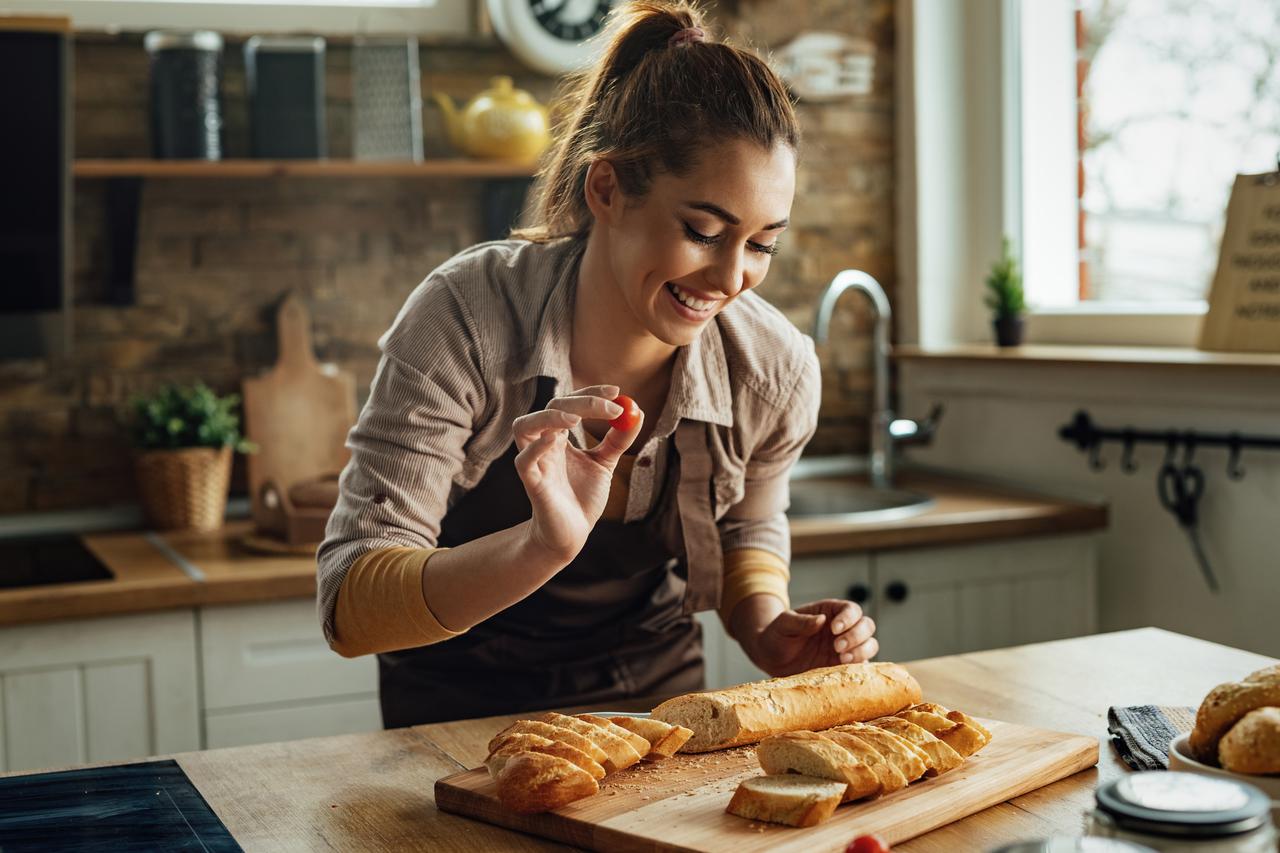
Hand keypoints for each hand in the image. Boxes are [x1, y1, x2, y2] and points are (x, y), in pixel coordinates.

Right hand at [512, 384, 642, 564]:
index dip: (590, 393)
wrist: (572, 533)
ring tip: (576, 418)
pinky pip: (524, 462)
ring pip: (524, 426)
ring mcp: (536, 463)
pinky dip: (535, 448)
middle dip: (582, 402)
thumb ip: (618, 439)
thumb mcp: (604, 463)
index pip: (569, 402)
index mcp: (559, 435)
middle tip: (613, 407)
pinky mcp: (532, 484)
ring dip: (549, 417)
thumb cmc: (582, 497)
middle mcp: (543, 444)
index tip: (616, 391)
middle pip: (552, 408)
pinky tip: (553, 440)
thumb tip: (636, 412)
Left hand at [745, 599, 877, 676]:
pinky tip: (844, 669)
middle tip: (837, 647)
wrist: (771, 658)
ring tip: (842, 659)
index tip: (834, 629)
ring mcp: (845, 648)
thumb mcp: (783, 624)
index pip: (851, 609)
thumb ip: (800, 621)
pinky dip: (860, 667)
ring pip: (870, 645)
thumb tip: (821, 620)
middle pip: (867, 625)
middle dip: (857, 636)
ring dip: (862, 651)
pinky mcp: (843, 667)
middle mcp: (843, 629)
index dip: (849, 618)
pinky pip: (862, 666)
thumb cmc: (777, 635)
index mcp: (830, 612)